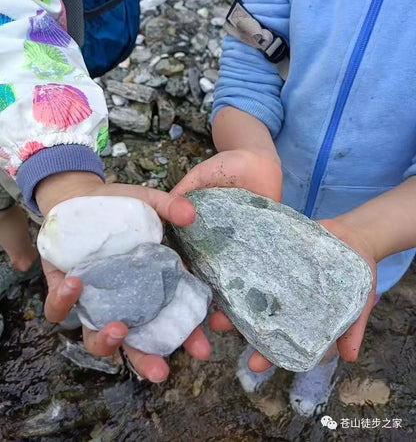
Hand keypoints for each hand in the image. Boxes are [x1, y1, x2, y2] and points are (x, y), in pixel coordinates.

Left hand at [36, 172, 210, 381]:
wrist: (79, 198)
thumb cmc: (120, 206)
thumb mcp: (148, 203)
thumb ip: (169, 207)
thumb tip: (191, 214)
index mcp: (149, 286)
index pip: (171, 319)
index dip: (188, 336)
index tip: (202, 349)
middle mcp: (122, 300)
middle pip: (135, 341)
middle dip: (147, 359)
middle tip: (160, 371)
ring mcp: (92, 300)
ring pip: (94, 338)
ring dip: (105, 341)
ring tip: (117, 328)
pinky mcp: (63, 291)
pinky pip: (60, 310)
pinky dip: (65, 302)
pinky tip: (75, 284)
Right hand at [172, 149, 282, 371]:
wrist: (259, 157)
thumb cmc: (225, 166)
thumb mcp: (198, 180)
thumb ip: (182, 194)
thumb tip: (166, 212)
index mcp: (194, 238)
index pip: (179, 269)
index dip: (171, 289)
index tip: (162, 313)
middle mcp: (212, 251)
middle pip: (201, 286)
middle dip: (193, 314)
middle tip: (189, 339)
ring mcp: (236, 253)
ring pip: (226, 288)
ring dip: (221, 312)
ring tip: (215, 331)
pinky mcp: (258, 251)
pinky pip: (254, 277)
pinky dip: (249, 296)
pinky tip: (244, 316)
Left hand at [206, 216, 376, 372]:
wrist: (353, 235)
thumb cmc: (357, 274)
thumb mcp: (360, 301)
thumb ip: (353, 327)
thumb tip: (349, 357)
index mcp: (302, 318)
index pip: (282, 341)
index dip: (268, 354)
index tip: (254, 364)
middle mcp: (283, 301)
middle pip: (257, 316)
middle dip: (236, 323)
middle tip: (219, 324)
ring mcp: (274, 277)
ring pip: (248, 290)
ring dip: (229, 294)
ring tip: (213, 295)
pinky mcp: (270, 254)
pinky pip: (252, 259)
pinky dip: (237, 263)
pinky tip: (221, 263)